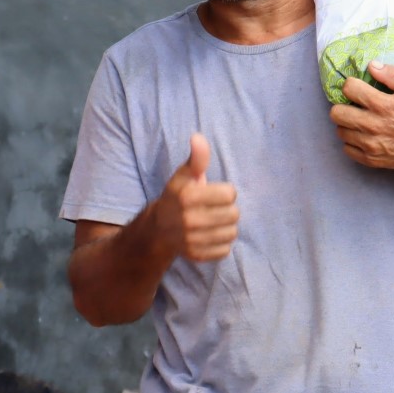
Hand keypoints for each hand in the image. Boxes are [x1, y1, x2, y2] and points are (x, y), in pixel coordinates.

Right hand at [153, 133, 238, 261]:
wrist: (159, 229)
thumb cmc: (178, 196)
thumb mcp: (185, 175)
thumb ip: (197, 158)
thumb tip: (198, 137)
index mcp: (187, 196)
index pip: (230, 194)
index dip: (226, 192)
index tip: (215, 194)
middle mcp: (188, 220)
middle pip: (234, 214)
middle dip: (228, 210)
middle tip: (215, 209)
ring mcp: (192, 240)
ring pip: (232, 233)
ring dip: (227, 227)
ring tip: (214, 222)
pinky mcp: (196, 255)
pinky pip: (225, 250)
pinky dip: (222, 243)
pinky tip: (211, 236)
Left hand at [329, 62, 393, 170]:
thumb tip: (372, 66)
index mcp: (383, 105)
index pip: (349, 89)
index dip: (352, 85)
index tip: (359, 89)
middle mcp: (372, 125)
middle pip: (336, 112)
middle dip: (344, 106)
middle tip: (355, 107)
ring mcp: (369, 144)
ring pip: (340, 130)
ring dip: (348, 124)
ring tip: (360, 122)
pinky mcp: (369, 159)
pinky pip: (346, 148)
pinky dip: (352, 142)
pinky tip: (363, 136)